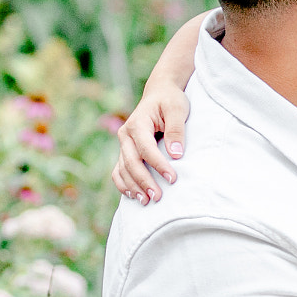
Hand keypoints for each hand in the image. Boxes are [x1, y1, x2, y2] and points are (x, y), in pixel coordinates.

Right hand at [111, 79, 190, 203]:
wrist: (159, 94)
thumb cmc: (170, 101)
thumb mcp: (177, 109)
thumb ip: (176, 130)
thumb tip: (175, 154)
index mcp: (137, 123)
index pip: (146, 148)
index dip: (158, 165)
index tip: (172, 178)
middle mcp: (125, 135)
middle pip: (131, 162)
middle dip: (144, 181)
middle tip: (158, 197)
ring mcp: (123, 144)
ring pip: (123, 169)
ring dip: (133, 186)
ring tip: (147, 202)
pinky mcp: (125, 151)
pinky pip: (118, 170)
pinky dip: (124, 184)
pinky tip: (134, 196)